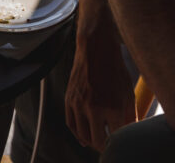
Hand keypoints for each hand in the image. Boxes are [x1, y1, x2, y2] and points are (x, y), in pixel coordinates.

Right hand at [65, 32, 135, 151]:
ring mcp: (78, 104)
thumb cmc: (114, 71)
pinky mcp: (68, 99)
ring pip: (82, 134)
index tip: (119, 142)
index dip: (118, 142)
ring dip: (90, 141)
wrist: (95, 51)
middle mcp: (93, 107)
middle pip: (96, 140)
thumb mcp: (128, 94)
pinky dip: (76, 133)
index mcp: (112, 107)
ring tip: (97, 142)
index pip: (115, 137)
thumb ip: (129, 116)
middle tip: (108, 145)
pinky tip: (83, 137)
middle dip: (103, 146)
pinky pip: (70, 123)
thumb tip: (127, 132)